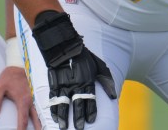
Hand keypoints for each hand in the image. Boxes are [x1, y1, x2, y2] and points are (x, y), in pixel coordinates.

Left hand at [0, 66, 38, 129]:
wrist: (18, 65)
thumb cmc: (9, 77)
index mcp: (22, 101)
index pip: (23, 120)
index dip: (21, 129)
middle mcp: (31, 101)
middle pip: (36, 119)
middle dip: (37, 128)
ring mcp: (35, 97)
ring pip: (40, 113)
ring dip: (41, 122)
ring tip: (42, 128)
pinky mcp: (35, 95)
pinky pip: (40, 106)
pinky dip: (41, 114)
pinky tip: (42, 118)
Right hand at [32, 10, 116, 129]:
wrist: (65, 46)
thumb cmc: (84, 57)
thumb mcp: (99, 66)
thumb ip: (107, 81)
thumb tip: (114, 96)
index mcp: (87, 81)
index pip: (90, 100)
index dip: (90, 111)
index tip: (91, 120)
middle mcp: (75, 85)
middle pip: (77, 104)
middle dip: (78, 118)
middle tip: (79, 128)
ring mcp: (63, 85)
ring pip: (63, 104)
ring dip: (63, 116)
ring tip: (63, 126)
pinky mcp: (54, 83)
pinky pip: (53, 98)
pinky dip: (53, 108)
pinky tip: (54, 117)